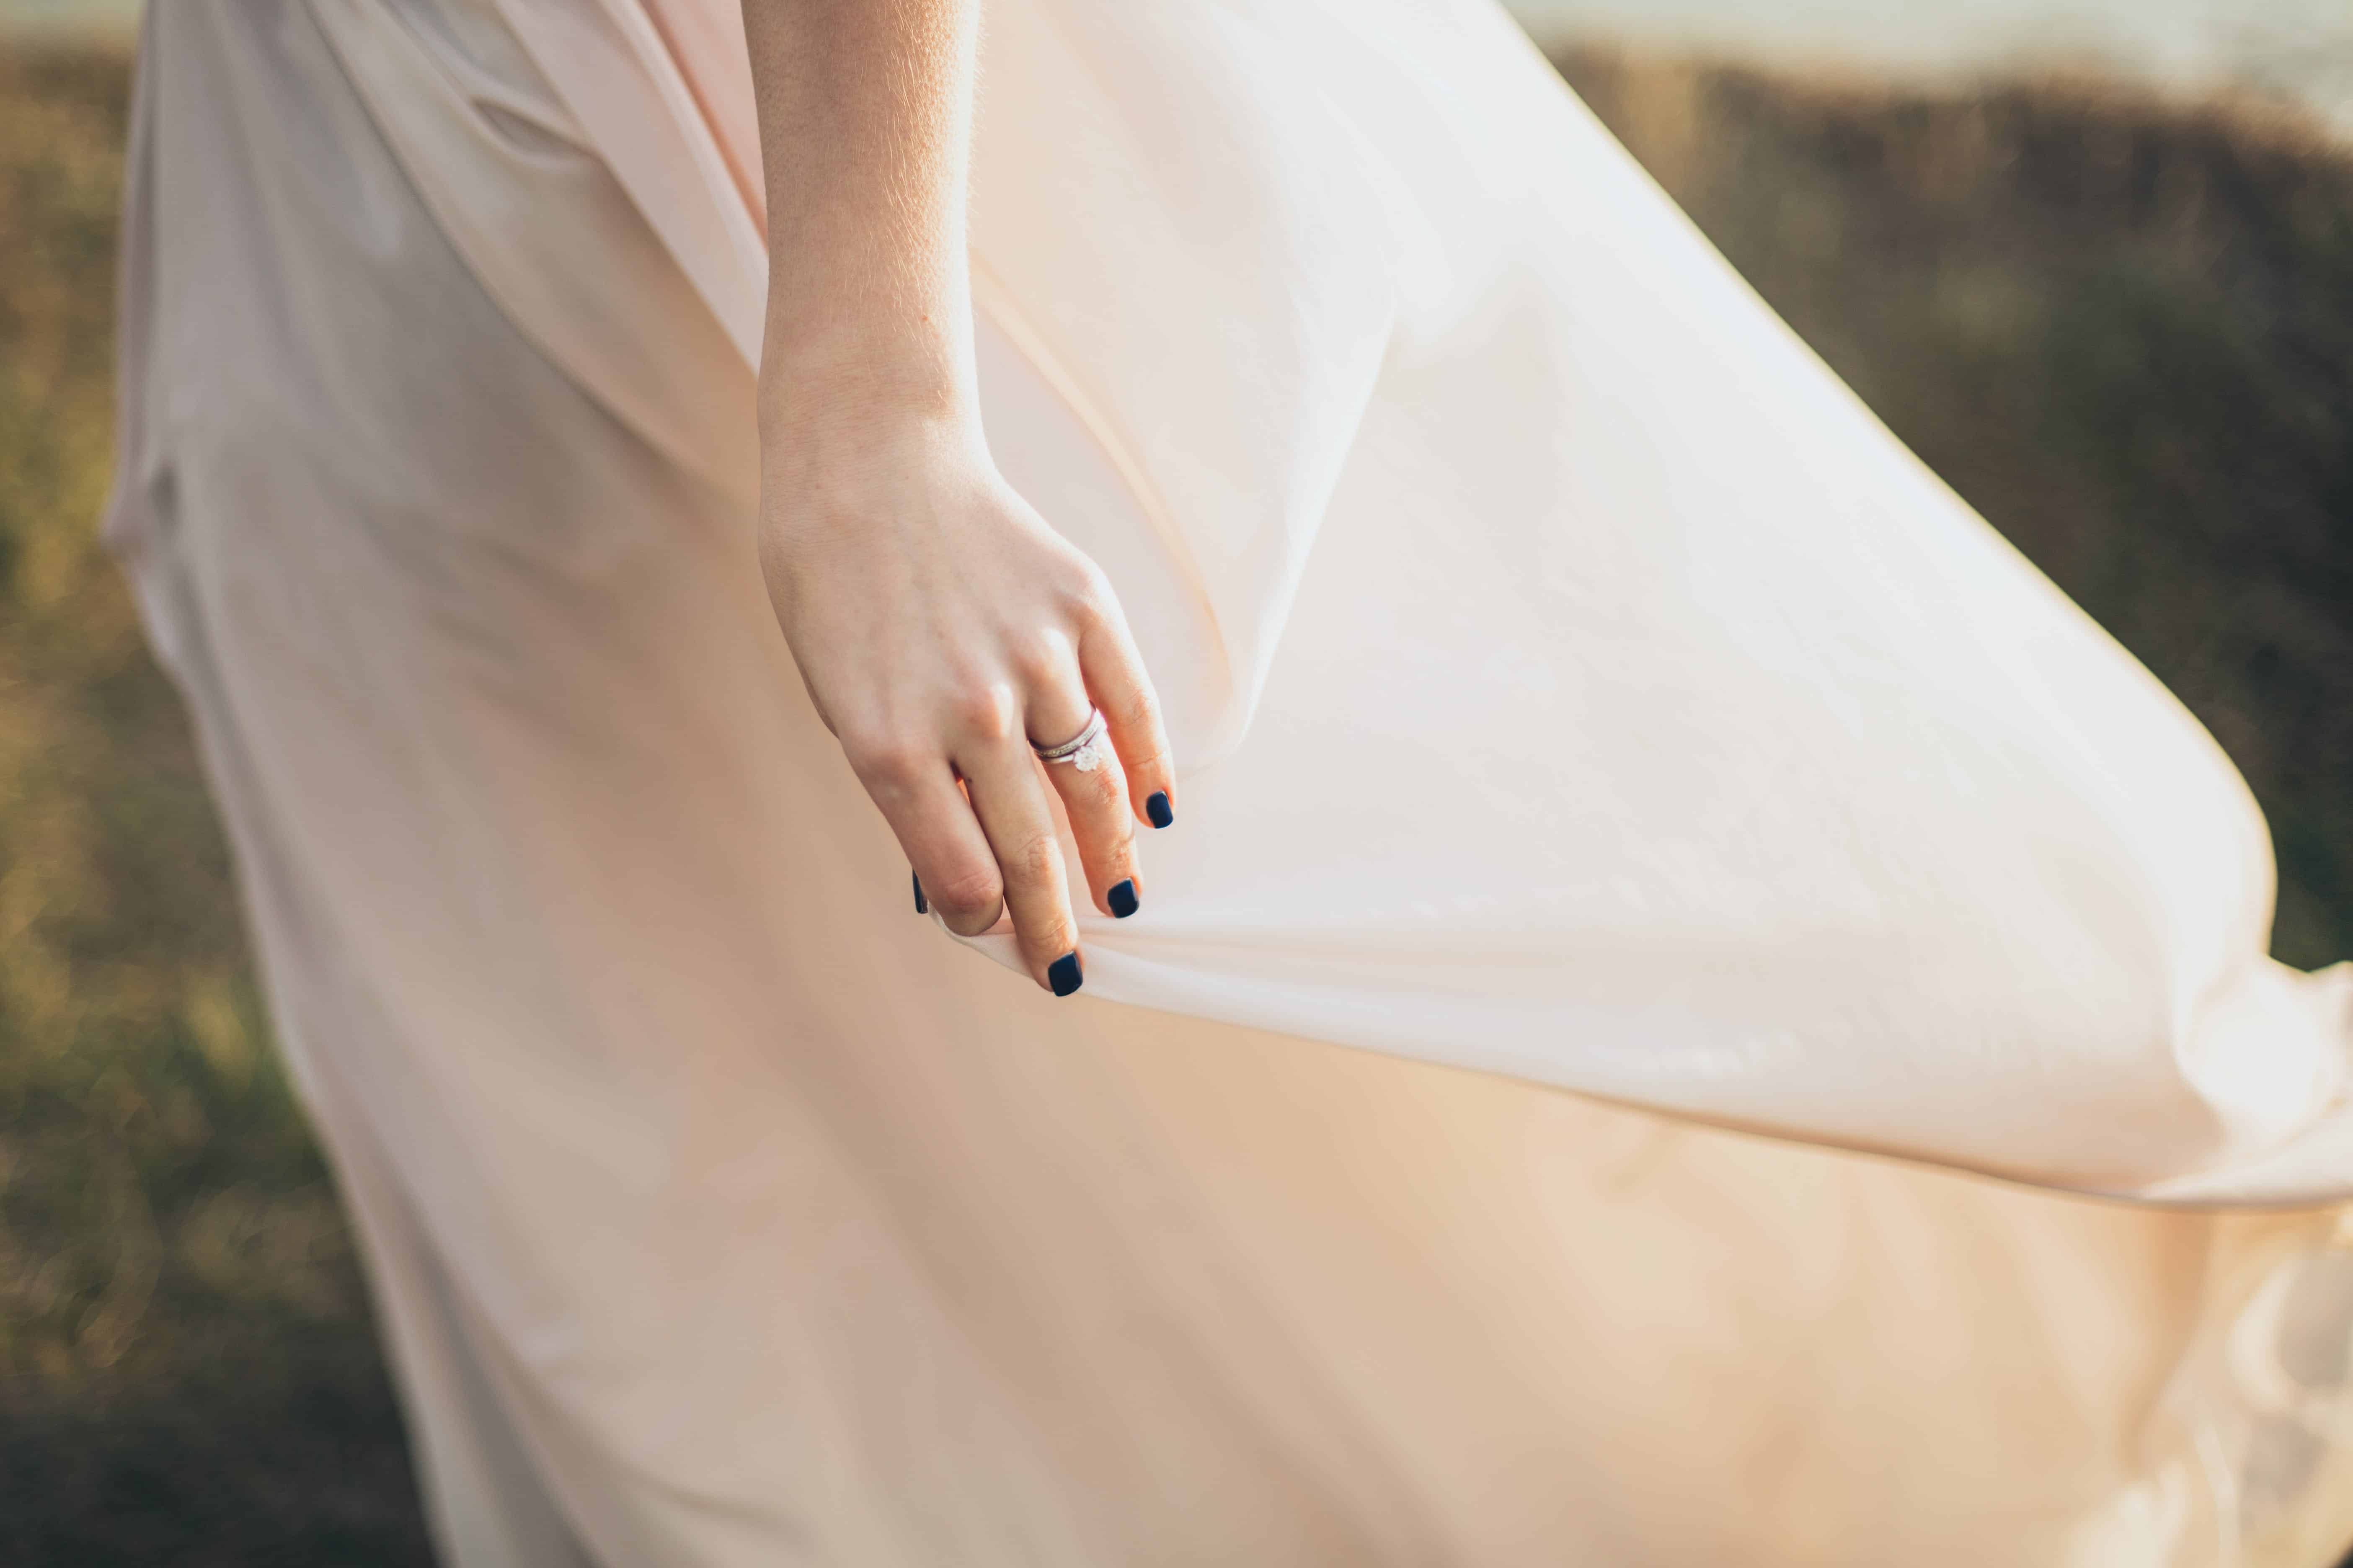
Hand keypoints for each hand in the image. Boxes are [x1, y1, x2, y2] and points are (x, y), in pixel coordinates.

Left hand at [759, 410, 1174, 994]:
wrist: (869, 464)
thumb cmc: (836, 592)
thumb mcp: (842, 702)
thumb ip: (904, 784)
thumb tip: (965, 863)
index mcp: (890, 745)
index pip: (962, 877)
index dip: (984, 921)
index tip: (996, 935)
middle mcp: (968, 710)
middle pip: (1031, 850)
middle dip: (1052, 922)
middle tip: (1069, 967)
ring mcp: (1033, 657)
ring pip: (1092, 788)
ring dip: (1111, 857)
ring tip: (1120, 897)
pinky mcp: (1082, 608)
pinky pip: (1131, 709)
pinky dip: (1148, 768)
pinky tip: (1152, 814)